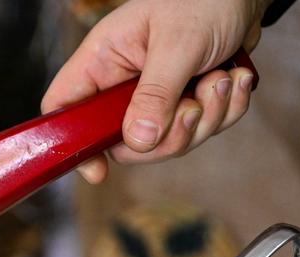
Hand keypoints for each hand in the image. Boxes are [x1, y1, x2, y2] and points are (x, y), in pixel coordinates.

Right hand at [42, 0, 269, 183]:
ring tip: (222, 79)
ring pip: (167, 140)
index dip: (73, 143)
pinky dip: (226, 111)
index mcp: (103, 60)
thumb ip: (156, 94)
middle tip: (194, 106)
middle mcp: (123, 83)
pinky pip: (201, 130)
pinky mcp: (185, 101)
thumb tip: (137, 141)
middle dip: (168, 135)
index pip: (65, 109)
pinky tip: (235, 78)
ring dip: (206, 117)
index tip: (98, 170)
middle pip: (124, 142)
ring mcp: (155, 96)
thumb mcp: (178, 43)